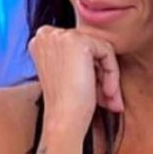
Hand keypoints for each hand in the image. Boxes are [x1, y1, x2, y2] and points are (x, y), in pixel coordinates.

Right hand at [29, 25, 122, 153]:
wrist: (63, 119)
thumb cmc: (66, 102)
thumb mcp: (66, 71)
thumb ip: (76, 55)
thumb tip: (102, 49)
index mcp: (40, 39)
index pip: (77, 44)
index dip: (90, 68)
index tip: (95, 90)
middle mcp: (46, 33)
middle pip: (89, 45)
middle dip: (101, 73)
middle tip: (106, 97)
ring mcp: (60, 35)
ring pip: (100, 48)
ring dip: (108, 76)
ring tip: (109, 98)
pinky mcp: (78, 41)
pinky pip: (107, 51)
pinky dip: (112, 73)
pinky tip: (107, 92)